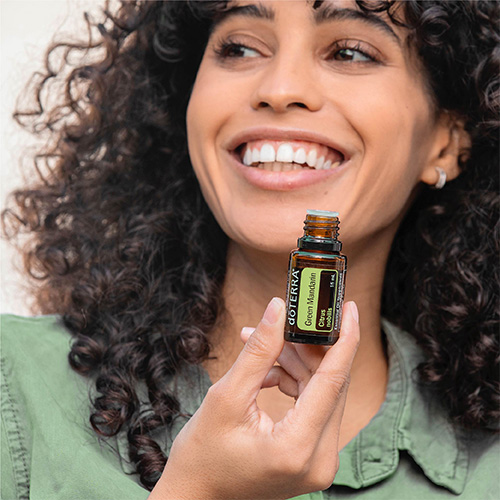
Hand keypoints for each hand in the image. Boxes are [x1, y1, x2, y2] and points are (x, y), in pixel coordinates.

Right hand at [148, 298, 359, 499]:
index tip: (348, 307)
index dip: (343, 338)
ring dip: (294, 363)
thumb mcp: (227, 396)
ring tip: (261, 344)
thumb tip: (278, 309)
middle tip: (288, 318)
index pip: (333, 380)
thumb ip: (258, 351)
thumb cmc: (203, 454)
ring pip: (320, 392)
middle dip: (307, 347)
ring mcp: (318, 460)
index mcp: (298, 447)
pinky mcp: (311, 456)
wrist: (196, 496)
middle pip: (329, 384)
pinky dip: (292, 382)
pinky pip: (311, 406)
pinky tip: (265, 371)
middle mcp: (319, 459)